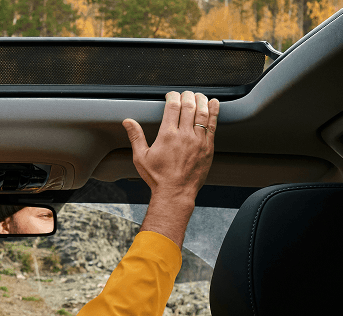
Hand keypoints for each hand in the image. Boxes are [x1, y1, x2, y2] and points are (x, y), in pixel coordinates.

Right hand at [123, 91, 218, 247]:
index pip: (173, 106)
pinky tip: (214, 103)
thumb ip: (136, 136)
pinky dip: (214, 111)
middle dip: (187, 95)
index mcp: (167, 135)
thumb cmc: (158, 177)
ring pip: (203, 112)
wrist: (176, 193)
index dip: (172, 96)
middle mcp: (184, 135)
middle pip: (189, 105)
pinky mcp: (208, 147)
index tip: (171, 95)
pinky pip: (213, 124)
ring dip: (201, 100)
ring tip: (198, 96)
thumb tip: (128, 122)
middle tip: (184, 94)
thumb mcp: (141, 157)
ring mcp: (198, 140)